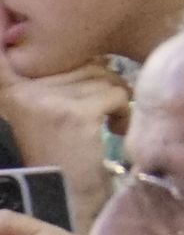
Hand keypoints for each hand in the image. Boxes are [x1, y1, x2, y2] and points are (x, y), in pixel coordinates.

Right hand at [0, 57, 127, 228]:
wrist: (66, 195)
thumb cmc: (65, 149)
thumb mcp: (53, 106)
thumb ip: (61, 76)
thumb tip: (92, 47)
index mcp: (13, 87)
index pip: (10, 54)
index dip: (9, 42)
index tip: (6, 39)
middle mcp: (23, 90)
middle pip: (82, 60)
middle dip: (100, 82)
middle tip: (97, 111)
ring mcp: (47, 100)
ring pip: (103, 75)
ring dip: (113, 98)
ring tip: (102, 124)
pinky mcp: (72, 114)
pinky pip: (115, 94)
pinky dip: (122, 111)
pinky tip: (110, 131)